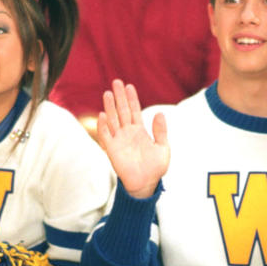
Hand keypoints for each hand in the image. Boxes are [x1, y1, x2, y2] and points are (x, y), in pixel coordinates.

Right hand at [97, 79, 168, 198]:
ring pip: (113, 120)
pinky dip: (103, 126)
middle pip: (122, 111)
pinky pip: (106, 136)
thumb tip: (159, 113)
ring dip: (109, 107)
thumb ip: (161, 131)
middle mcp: (127, 133)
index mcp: (139, 131)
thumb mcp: (163, 147)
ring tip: (107, 93)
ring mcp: (119, 140)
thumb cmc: (155, 168)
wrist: (146, 184)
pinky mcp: (112, 150)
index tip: (129, 86)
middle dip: (119, 97)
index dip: (132, 98)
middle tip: (116, 82)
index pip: (134, 110)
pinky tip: (103, 115)